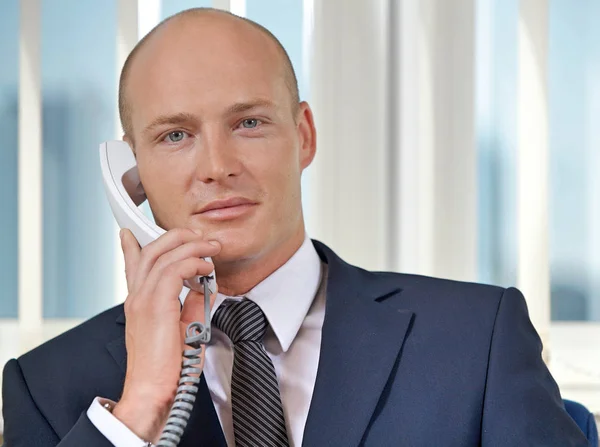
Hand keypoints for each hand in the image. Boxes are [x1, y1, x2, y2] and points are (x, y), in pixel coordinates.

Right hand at [112, 228, 219, 442]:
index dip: (133, 246)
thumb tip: (204, 288)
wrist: (153, 392)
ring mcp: (142, 300)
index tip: (132, 233)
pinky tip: (205, 268)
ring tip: (210, 247)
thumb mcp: (183, 330)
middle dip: (177, 236)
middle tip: (198, 235)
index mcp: (139, 302)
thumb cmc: (167, 368)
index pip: (134, 265)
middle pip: (151, 251)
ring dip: (191, 246)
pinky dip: (192, 264)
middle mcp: (137, 297)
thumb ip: (191, 306)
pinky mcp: (155, 306)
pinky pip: (174, 271)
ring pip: (163, 256)